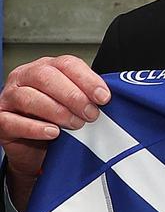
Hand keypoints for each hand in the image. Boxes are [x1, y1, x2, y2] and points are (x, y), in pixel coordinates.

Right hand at [0, 55, 110, 211]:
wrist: (35, 147)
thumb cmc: (59, 118)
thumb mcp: (75, 102)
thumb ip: (88, 95)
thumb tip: (108, 97)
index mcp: (47, 66)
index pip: (68, 64)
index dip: (88, 80)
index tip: (104, 98)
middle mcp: (25, 76)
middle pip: (47, 77)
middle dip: (74, 96)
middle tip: (92, 115)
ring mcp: (9, 97)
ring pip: (29, 97)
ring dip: (57, 111)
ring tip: (76, 125)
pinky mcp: (0, 119)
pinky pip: (12, 121)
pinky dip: (34, 127)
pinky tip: (53, 133)